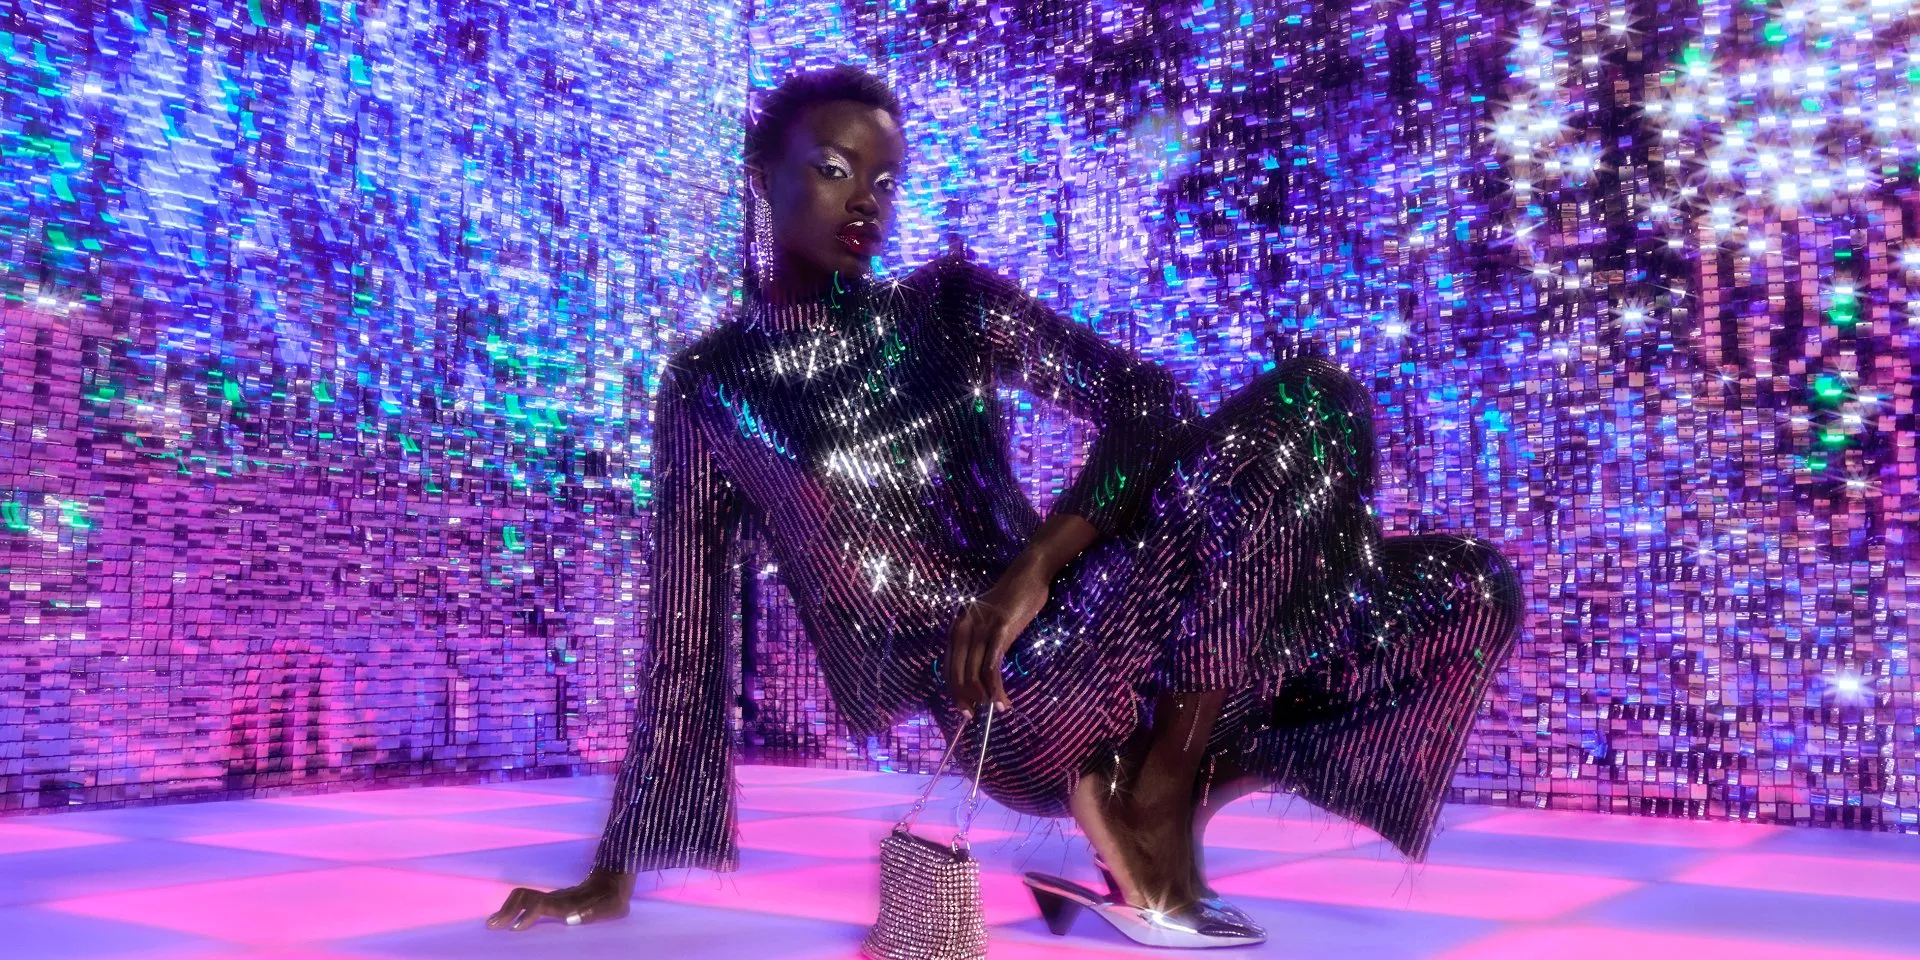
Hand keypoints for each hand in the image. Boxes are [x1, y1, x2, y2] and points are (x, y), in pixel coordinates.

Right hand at [486, 869, 634, 930]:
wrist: (615, 879)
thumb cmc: (615, 898)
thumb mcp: (612, 906)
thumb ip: (596, 910)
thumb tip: (574, 917)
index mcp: (567, 902)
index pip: (540, 905)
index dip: (526, 915)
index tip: (513, 928)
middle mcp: (557, 898)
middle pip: (525, 898)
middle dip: (507, 911)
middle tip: (490, 926)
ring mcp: (554, 897)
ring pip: (524, 898)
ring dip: (507, 909)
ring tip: (492, 923)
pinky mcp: (553, 900)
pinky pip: (528, 901)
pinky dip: (513, 909)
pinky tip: (505, 920)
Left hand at [946, 560, 1050, 716]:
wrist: (1028, 575)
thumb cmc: (1010, 600)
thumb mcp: (986, 621)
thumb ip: (978, 641)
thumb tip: (978, 674)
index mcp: (957, 627)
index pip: (948, 667)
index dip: (954, 691)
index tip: (964, 708)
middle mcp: (963, 628)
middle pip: (957, 673)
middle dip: (964, 698)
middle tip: (973, 716)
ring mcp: (980, 629)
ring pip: (973, 673)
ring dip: (983, 697)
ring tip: (995, 709)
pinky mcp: (999, 630)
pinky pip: (992, 666)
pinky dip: (995, 688)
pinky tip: (1002, 700)